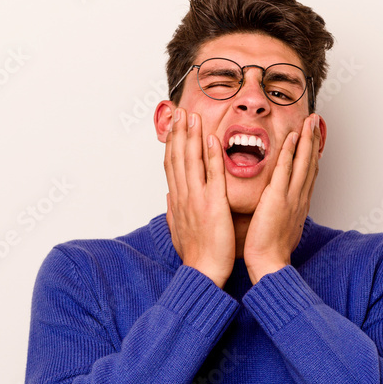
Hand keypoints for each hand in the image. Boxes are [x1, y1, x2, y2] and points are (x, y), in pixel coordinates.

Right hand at [163, 107, 235, 288]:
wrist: (203, 272)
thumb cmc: (196, 255)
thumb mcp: (179, 230)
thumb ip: (173, 211)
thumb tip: (168, 197)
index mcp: (177, 201)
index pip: (171, 165)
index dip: (171, 144)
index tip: (173, 127)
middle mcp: (183, 195)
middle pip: (177, 157)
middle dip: (178, 132)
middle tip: (180, 111)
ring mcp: (197, 198)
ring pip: (191, 160)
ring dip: (191, 136)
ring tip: (191, 116)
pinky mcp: (213, 203)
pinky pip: (212, 174)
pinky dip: (211, 155)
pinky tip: (210, 138)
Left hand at [243, 113, 321, 283]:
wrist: (270, 264)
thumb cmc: (271, 251)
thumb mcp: (282, 228)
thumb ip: (282, 214)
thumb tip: (280, 209)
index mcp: (299, 204)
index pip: (308, 173)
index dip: (312, 154)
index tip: (313, 138)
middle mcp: (300, 197)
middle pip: (310, 162)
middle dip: (314, 139)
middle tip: (316, 120)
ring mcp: (291, 196)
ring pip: (302, 162)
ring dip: (307, 138)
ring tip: (310, 120)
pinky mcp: (278, 198)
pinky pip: (285, 169)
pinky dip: (290, 151)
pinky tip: (292, 136)